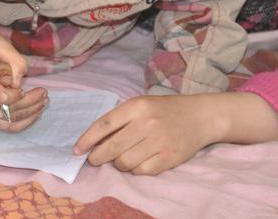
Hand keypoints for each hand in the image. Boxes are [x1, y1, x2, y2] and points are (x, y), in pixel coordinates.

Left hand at [73, 94, 215, 175]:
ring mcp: (159, 141)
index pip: (104, 124)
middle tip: (94, 160)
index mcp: (137, 106)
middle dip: (97, 157)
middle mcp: (147, 123)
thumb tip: (94, 142)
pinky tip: (138, 162)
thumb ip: (120, 120)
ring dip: (118, 164)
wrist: (200, 116)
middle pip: (112, 147)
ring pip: (125, 162)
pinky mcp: (169, 158)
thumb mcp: (142, 105)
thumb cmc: (165, 110)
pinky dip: (135, 170)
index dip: (87, 139)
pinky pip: (141, 171)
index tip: (77, 150)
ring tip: (121, 159)